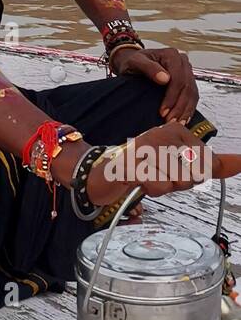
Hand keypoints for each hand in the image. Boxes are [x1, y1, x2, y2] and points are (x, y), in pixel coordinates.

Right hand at [86, 122, 239, 206]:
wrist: (107, 174)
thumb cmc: (147, 169)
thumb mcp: (182, 165)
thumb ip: (213, 165)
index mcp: (177, 130)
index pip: (207, 164)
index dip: (193, 176)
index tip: (172, 168)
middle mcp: (163, 133)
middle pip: (195, 174)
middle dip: (179, 182)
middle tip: (159, 174)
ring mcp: (147, 147)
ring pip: (178, 181)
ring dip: (164, 187)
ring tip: (148, 177)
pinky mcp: (135, 164)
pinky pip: (160, 186)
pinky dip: (152, 190)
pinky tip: (140, 181)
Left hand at [110, 44, 198, 123]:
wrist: (134, 62)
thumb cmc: (133, 62)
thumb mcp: (135, 62)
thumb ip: (148, 68)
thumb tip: (165, 79)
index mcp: (172, 55)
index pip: (177, 79)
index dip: (172, 97)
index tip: (163, 112)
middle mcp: (183, 61)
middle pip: (187, 87)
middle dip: (179, 107)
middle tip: (170, 122)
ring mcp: (187, 71)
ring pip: (192, 93)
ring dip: (186, 110)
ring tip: (177, 124)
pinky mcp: (187, 80)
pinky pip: (192, 96)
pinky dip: (188, 109)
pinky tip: (183, 119)